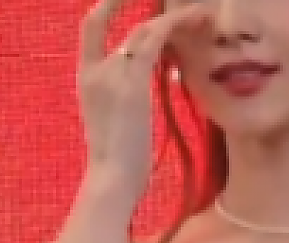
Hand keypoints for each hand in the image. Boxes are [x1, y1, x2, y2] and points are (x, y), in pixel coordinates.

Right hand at [77, 0, 208, 200]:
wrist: (112, 179)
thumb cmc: (118, 162)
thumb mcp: (117, 121)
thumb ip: (125, 97)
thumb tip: (143, 88)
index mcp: (85, 78)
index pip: (90, 29)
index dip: (106, 7)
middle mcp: (93, 69)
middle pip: (108, 18)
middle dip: (136, 4)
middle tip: (178, 7)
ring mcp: (111, 74)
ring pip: (142, 28)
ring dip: (175, 17)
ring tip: (202, 12)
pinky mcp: (133, 83)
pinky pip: (156, 40)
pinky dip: (177, 25)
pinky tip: (198, 20)